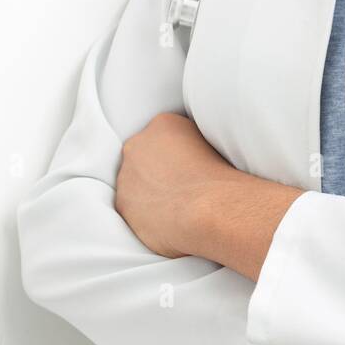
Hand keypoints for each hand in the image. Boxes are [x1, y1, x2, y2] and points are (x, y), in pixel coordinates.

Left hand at [115, 111, 233, 257]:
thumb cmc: (221, 178)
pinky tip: (166, 221)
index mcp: (163, 124)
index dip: (175, 155)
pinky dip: (146, 216)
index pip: (162, 136)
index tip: (187, 168)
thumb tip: (195, 154)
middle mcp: (138, 144)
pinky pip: (132, 209)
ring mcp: (127, 174)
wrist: (210, 208)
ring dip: (149, 193)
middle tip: (179, 188)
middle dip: (156, 171)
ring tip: (175, 207)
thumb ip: (195, 144)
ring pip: (134, 183)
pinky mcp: (123, 203)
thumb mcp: (215, 143)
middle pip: (142, 156)